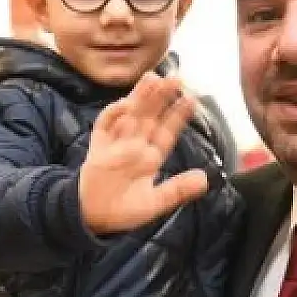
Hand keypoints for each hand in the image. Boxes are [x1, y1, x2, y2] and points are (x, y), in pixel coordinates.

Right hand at [79, 73, 209, 234]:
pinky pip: (104, 127)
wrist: (93, 219)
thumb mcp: (155, 203)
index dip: (178, 116)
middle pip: (149, 117)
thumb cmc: (123, 210)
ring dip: (140, 97)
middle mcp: (134, 146)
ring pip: (129, 115)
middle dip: (161, 97)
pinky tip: (126, 104)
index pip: (167, 132)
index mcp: (150, 158)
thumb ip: (178, 190)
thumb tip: (204, 179)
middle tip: (175, 77)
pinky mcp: (97, 149)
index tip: (192, 99)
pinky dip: (113, 115)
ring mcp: (115, 145)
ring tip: (153, 79)